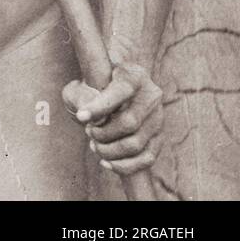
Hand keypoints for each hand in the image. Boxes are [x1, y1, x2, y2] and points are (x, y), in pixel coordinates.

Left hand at [63, 60, 162, 174]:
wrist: (108, 90)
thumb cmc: (91, 86)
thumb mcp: (81, 84)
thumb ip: (81, 96)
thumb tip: (91, 118)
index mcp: (134, 74)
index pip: (121, 91)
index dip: (100, 106)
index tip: (80, 116)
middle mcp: (151, 95)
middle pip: (129, 122)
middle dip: (103, 133)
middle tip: (88, 131)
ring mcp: (158, 118)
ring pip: (136, 143)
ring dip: (110, 150)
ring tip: (94, 145)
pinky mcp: (158, 137)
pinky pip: (146, 159)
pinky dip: (124, 165)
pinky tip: (105, 162)